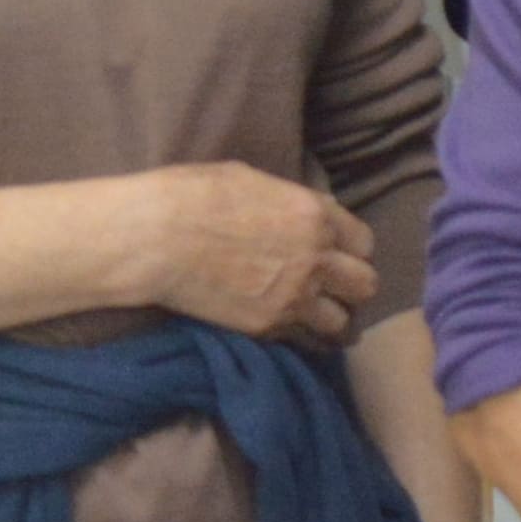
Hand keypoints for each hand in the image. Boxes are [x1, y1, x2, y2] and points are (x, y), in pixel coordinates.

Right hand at [142, 163, 378, 343]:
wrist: (156, 239)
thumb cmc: (193, 196)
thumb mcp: (253, 181)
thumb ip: (292, 202)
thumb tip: (311, 212)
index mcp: (315, 216)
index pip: (363, 243)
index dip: (350, 250)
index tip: (336, 255)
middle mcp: (316, 259)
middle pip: (364, 285)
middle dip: (350, 286)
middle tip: (330, 287)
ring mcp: (295, 298)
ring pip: (341, 322)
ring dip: (330, 317)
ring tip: (312, 313)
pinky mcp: (269, 327)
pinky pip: (305, 341)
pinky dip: (302, 337)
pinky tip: (288, 327)